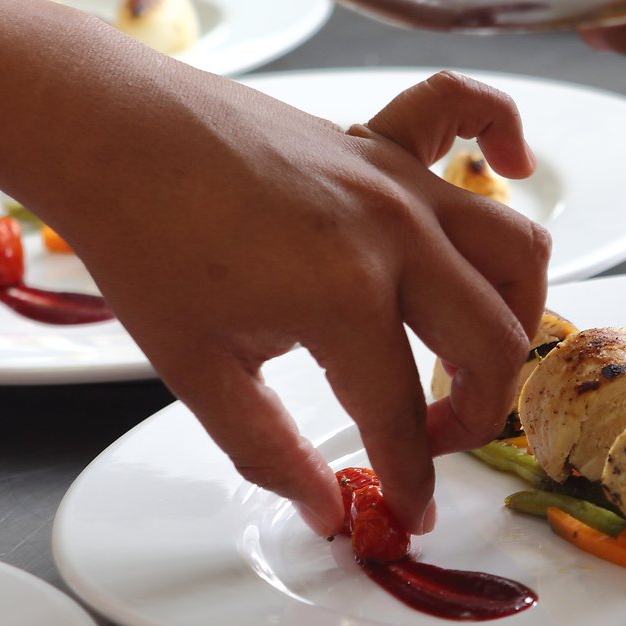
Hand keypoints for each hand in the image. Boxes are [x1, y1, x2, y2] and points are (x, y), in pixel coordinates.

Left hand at [0, 0, 547, 535]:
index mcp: (344, 299)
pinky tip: (514, 170)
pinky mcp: (382, 139)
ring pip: (515, 248)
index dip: (412, 479)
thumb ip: (268, 452)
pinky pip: (471, 114)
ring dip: (518, 310)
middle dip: (478, 412)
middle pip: (492, 342)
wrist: (107, 131)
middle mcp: (393, 235)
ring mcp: (396, 180)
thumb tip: (325, 508)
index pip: (401, 416)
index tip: (411, 511)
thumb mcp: (197, 371)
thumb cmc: (141, 240)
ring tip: (475, 351)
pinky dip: (504, 136)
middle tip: (433, 441)